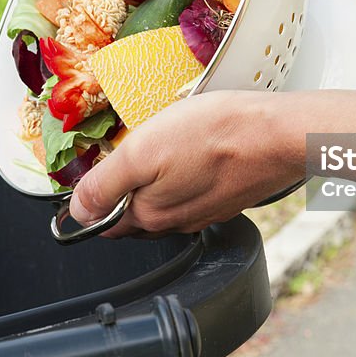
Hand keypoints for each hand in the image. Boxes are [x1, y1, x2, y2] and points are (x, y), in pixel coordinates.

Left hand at [69, 90, 305, 237]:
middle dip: (124, 190)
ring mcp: (205, 212)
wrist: (279, 134)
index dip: (93, 197)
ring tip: (158, 151)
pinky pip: (194, 193)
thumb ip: (105, 184)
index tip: (95, 172)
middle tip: (126, 153)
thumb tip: (76, 211)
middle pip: (135, 212)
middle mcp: (177, 222)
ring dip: (155, 182)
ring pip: (165, 202)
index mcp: (150, 215)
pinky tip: (191, 154)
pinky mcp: (228, 198)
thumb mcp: (143, 151)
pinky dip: (185, 177)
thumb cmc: (216, 134)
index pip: (105, 220)